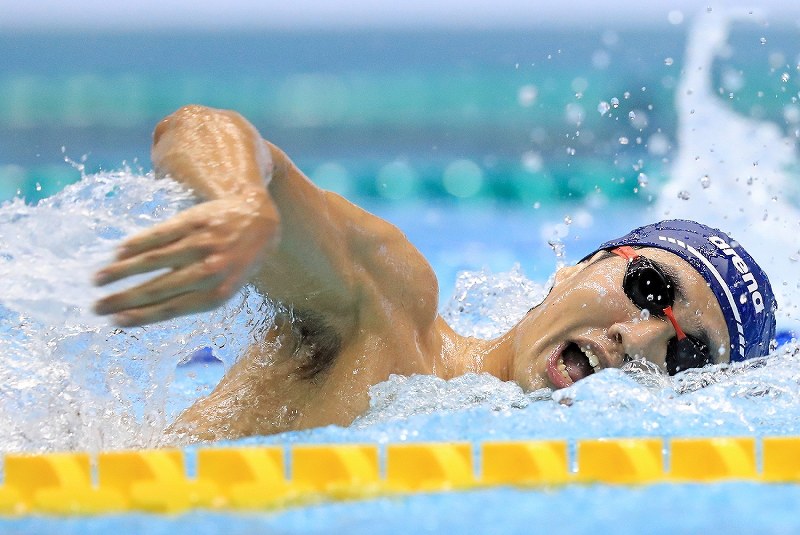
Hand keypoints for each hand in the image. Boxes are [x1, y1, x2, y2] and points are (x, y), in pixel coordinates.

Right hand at [93, 191, 278, 326]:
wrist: (258, 220)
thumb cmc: (235, 261)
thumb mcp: (223, 286)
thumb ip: (191, 297)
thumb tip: (143, 311)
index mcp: (217, 293)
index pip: (171, 309)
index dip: (141, 316)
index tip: (115, 321)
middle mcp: (210, 270)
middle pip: (158, 288)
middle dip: (123, 299)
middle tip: (96, 306)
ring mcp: (201, 244)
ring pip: (154, 260)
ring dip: (122, 271)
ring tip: (98, 279)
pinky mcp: (194, 221)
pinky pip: (159, 234)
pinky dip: (136, 244)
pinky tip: (117, 253)